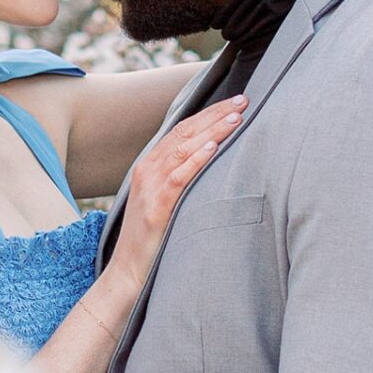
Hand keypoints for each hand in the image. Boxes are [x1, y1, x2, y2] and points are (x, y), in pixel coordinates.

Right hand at [112, 95, 247, 277]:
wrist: (128, 271)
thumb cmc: (152, 237)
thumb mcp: (164, 200)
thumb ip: (180, 178)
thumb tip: (211, 161)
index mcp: (150, 166)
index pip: (181, 129)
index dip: (209, 114)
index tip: (235, 103)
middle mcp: (147, 171)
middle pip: (184, 132)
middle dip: (216, 115)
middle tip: (244, 101)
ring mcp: (150, 188)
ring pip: (183, 149)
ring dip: (212, 132)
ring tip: (236, 119)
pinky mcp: (156, 208)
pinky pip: (177, 178)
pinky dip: (195, 161)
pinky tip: (213, 148)